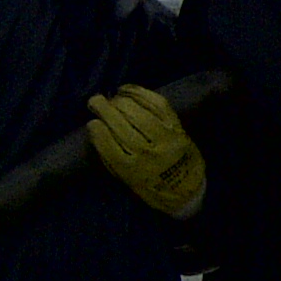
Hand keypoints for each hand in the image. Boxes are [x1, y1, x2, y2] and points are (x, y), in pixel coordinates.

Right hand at [87, 85, 205, 218]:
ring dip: (122, 100)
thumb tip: (96, 129)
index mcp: (132, 170)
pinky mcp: (178, 128)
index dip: (97, 130)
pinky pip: (158, 105)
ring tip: (112, 97)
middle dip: (105, 109)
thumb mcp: (126, 179)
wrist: (188, 189)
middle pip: (122, 126)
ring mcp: (166, 139)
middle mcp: (149, 154)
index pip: (108, 145)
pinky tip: (128, 91)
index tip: (92, 121)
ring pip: (140, 114)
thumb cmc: (151, 186)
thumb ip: (110, 156)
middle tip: (95, 100)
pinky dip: (142, 94)